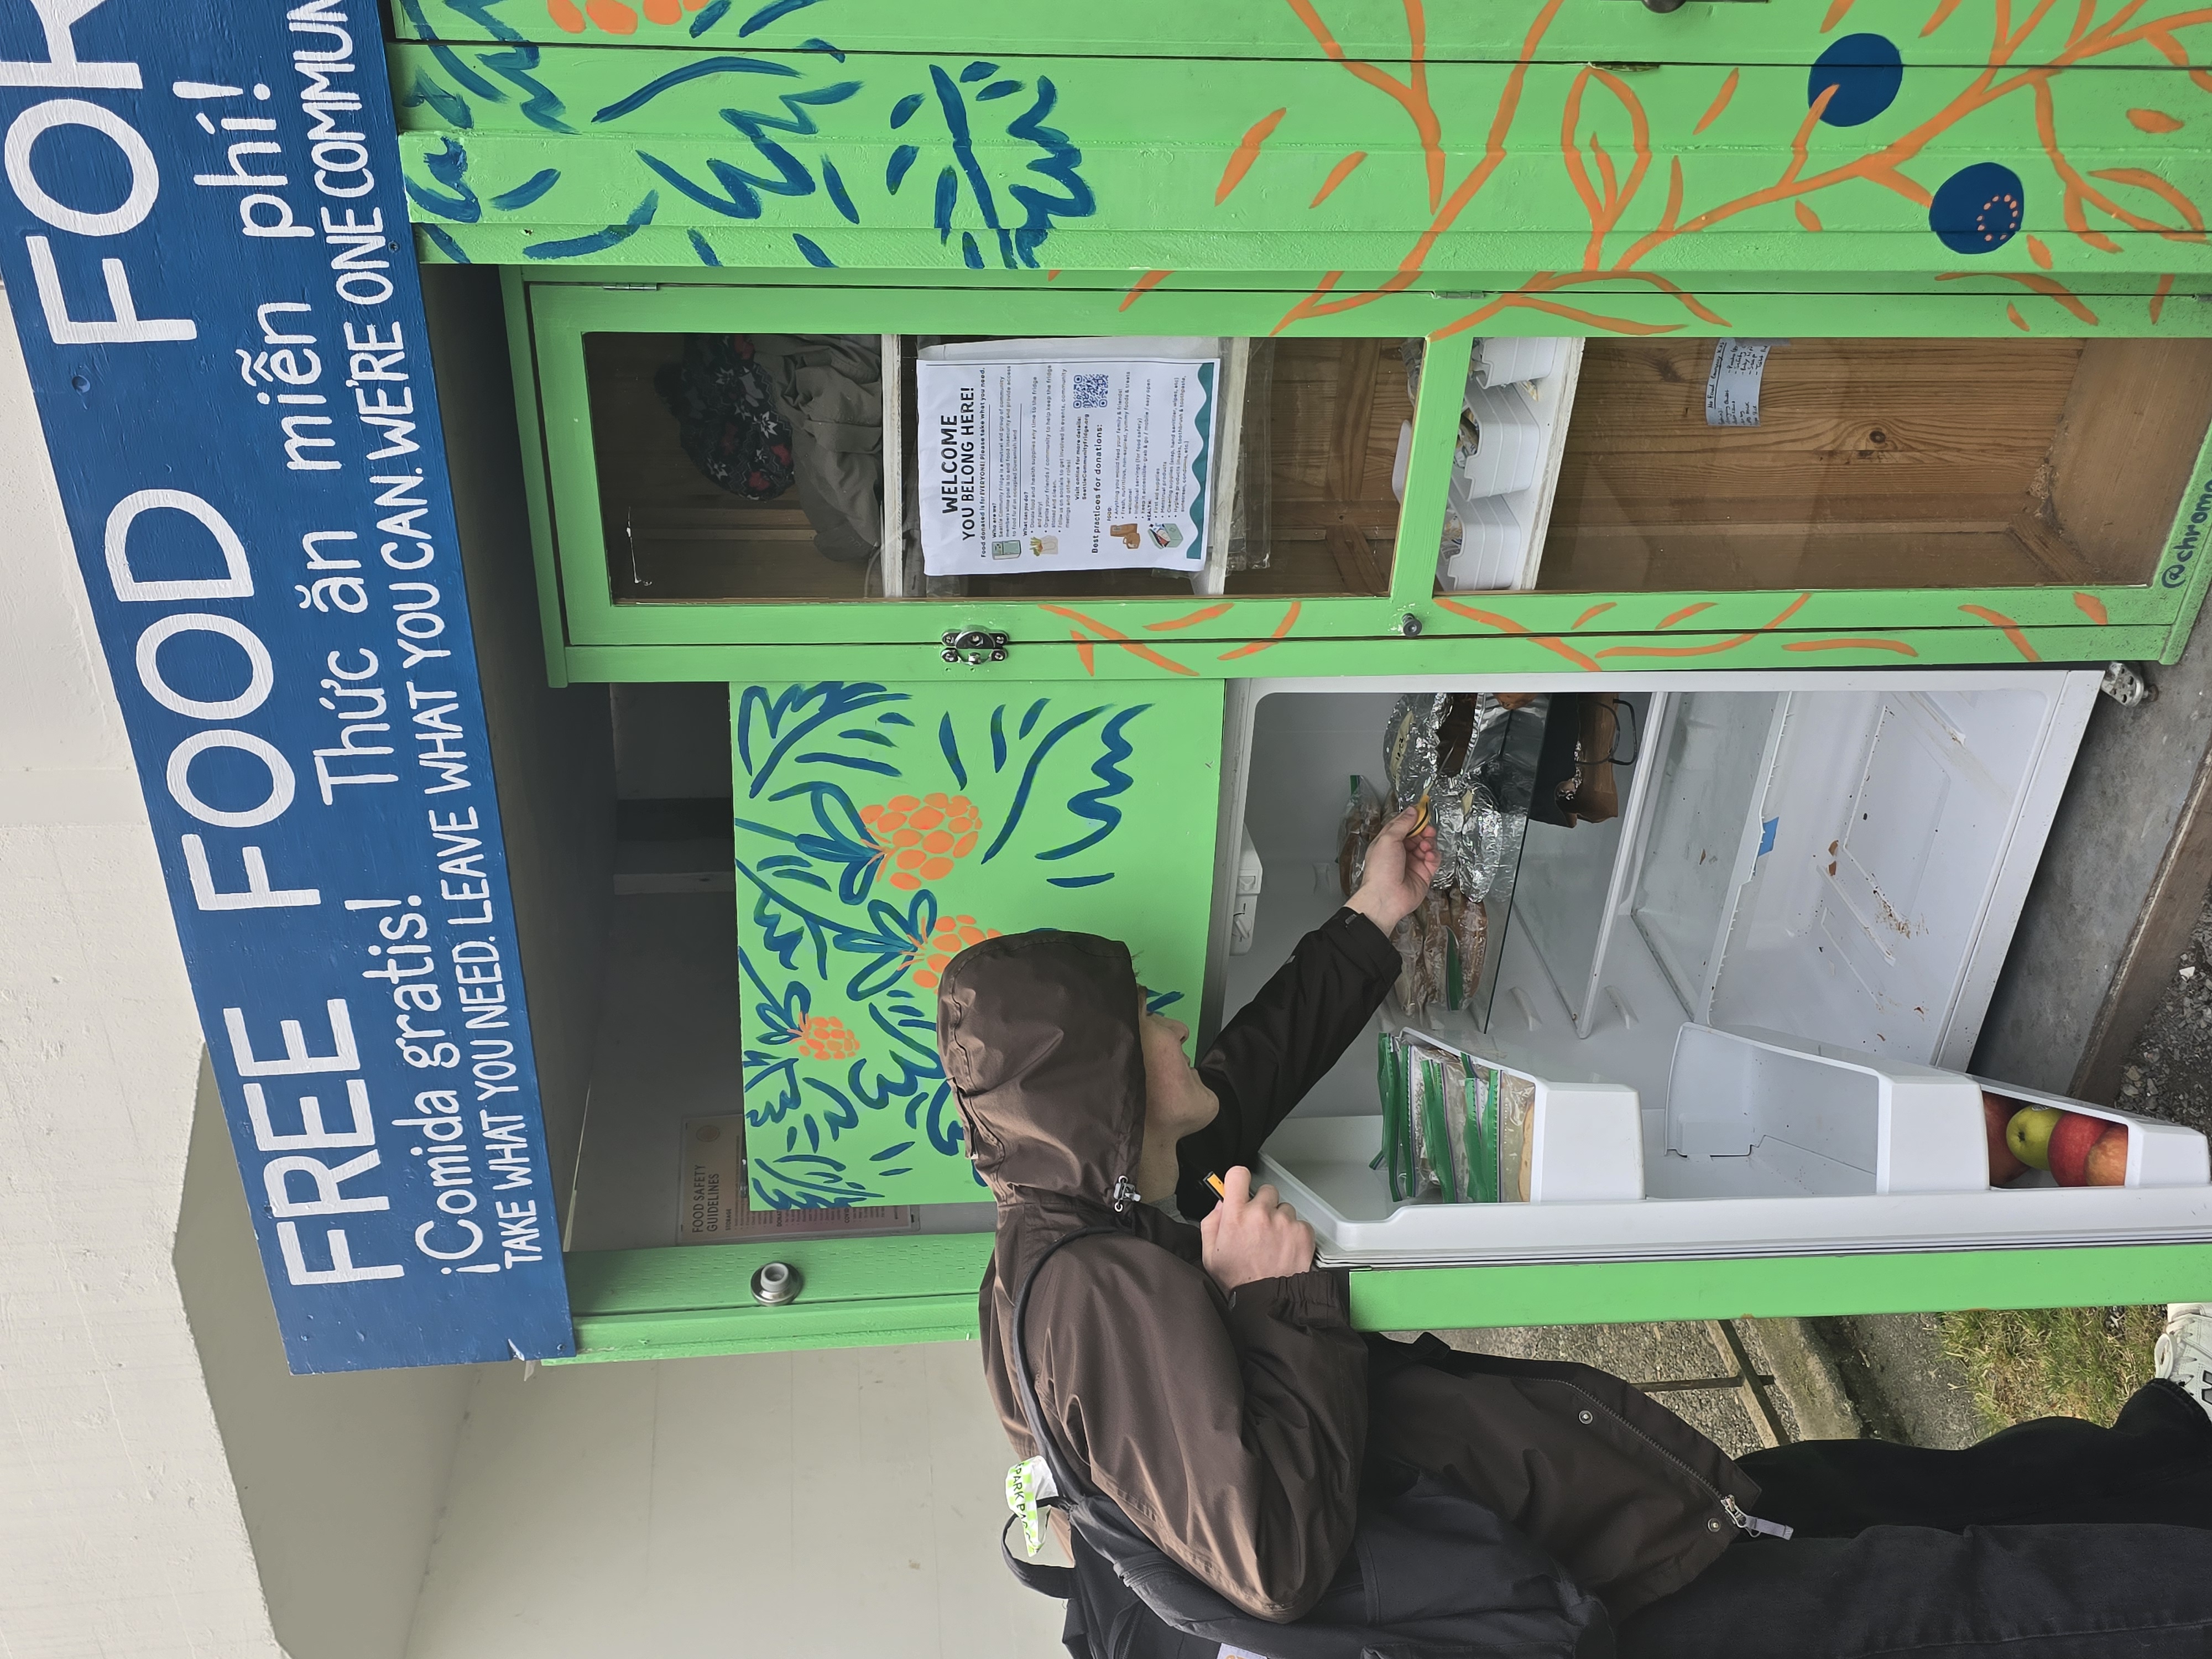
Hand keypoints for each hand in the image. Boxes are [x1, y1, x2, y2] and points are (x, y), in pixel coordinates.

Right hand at [1199, 1166, 1314, 1293]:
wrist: (1265, 1302)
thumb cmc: (1237, 1281)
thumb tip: (1221, 1206)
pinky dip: (1294, 1233)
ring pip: (1284, 1208)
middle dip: (1262, 1205)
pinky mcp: (1302, 1232)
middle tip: (1259, 1226)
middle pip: (1265, 1190)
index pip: (1238, 1174)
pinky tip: (1285, 1249)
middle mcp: (1260, 1213)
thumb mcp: (1209, 1253)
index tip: (1240, 1188)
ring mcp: (1284, 1221)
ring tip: (1273, 1242)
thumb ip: (1211, 1223)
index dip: (1239, 1180)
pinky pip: (1300, 1222)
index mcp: (1235, 1215)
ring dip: (1280, 1220)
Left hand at [1347, 805, 1439, 933]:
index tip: (1422, 811)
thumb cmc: (1381, 870)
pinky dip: (1434, 855)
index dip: (1412, 818)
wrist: (1386, 897)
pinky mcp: (1423, 873)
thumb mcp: (1388, 839)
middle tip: (1427, 830)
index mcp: (1388, 842)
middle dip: (1423, 830)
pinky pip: (1433, 859)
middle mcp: (1400, 852)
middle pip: (1417, 835)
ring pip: (1427, 845)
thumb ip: (1402, 824)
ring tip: (1426, 845)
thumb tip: (1412, 811)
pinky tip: (1429, 855)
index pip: (1402, 825)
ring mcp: (1412, 863)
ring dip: (1429, 842)